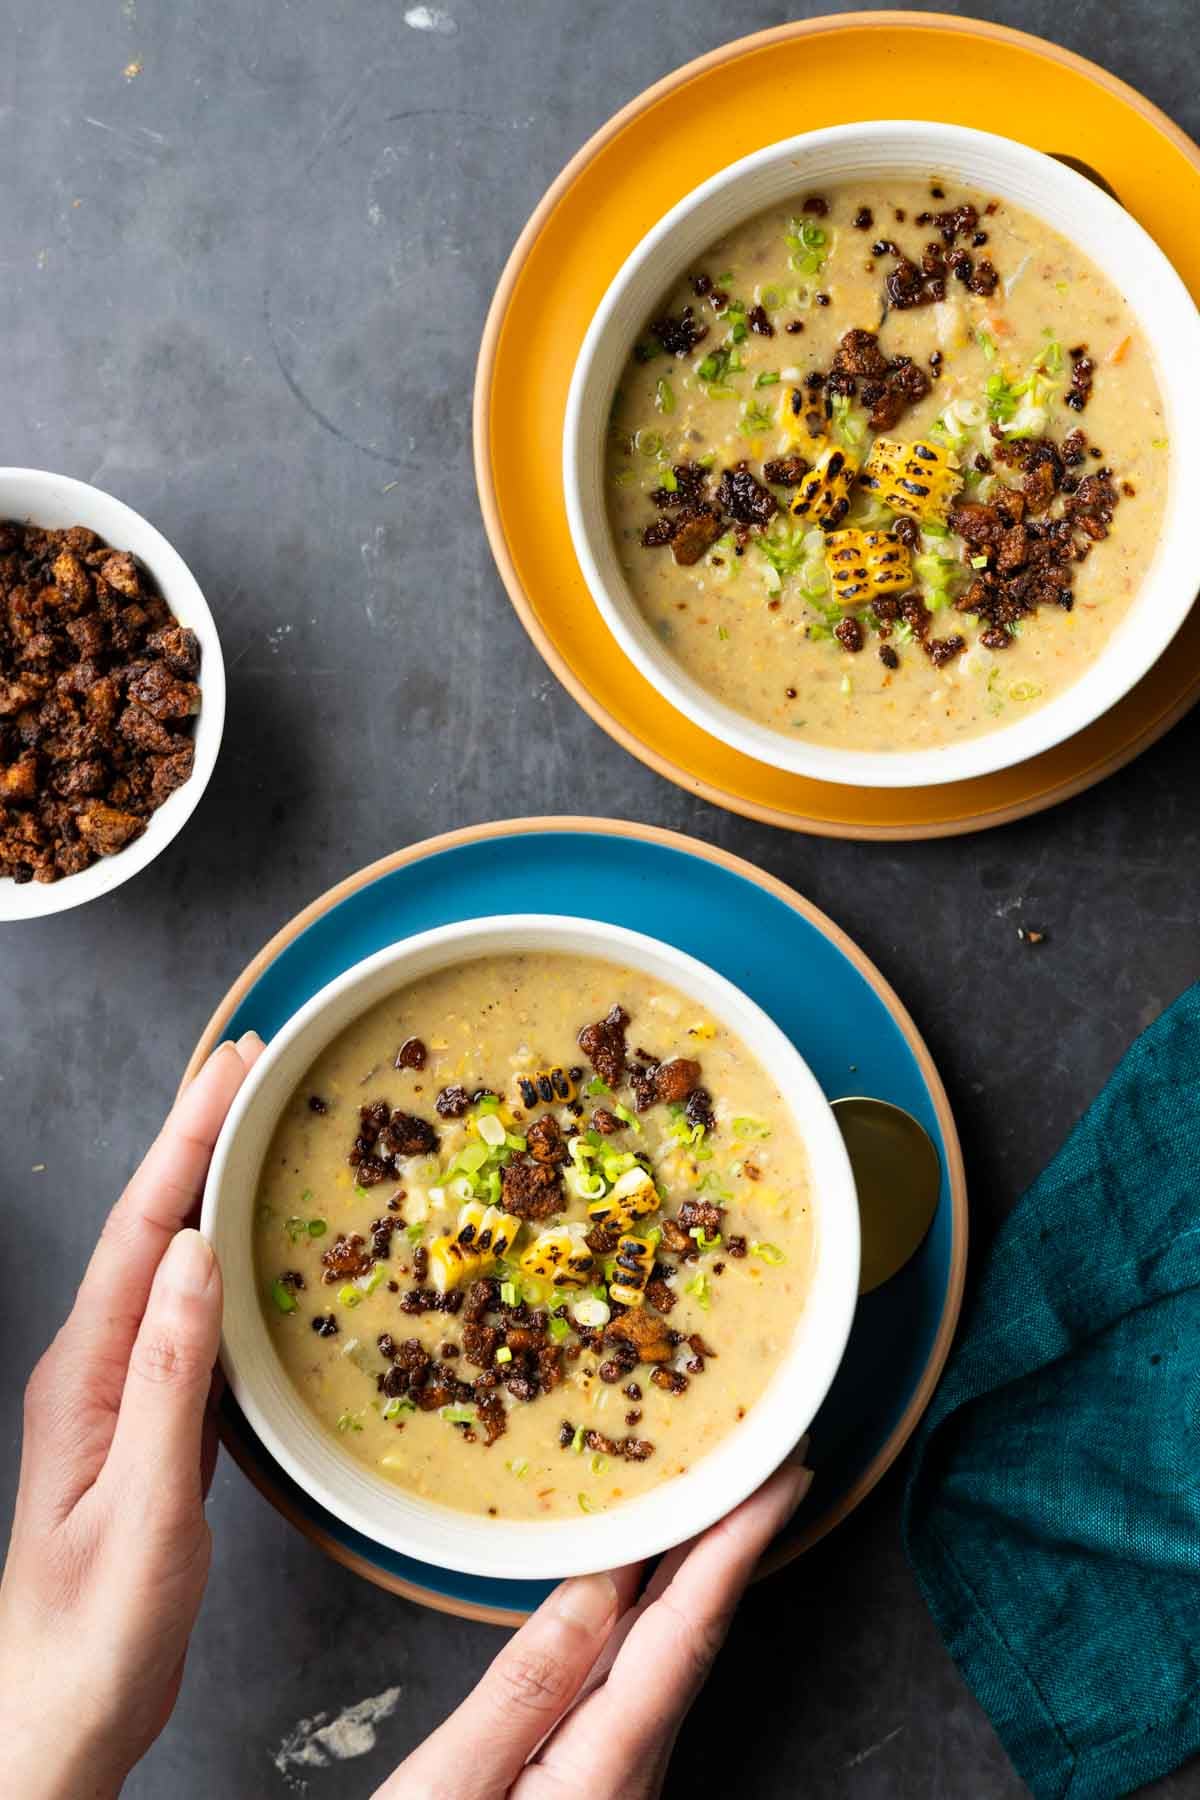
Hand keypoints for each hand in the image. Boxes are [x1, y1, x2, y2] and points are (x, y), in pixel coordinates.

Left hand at [0, 1034, 261, 1799]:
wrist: (53, 1725)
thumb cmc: (91, 1640)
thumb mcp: (142, 1514)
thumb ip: (168, 1384)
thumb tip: (195, 1255)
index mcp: (84, 1376)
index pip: (141, 1228)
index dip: (186, 1139)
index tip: (233, 1068)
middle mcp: (92, 1368)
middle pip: (149, 1224)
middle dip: (196, 1134)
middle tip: (253, 1064)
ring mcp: (115, 1393)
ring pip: (167, 1262)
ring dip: (207, 1185)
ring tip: (256, 1129)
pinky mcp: (143, 1424)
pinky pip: (187, 1314)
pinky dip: (222, 1257)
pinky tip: (250, 1251)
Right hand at [376, 1448, 811, 1799]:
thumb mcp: (450, 1792)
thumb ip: (528, 1686)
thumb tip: (598, 1585)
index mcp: (605, 1772)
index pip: (689, 1630)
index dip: (739, 1544)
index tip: (786, 1476)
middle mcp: (634, 1780)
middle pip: (696, 1638)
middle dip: (736, 1543)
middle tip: (768, 1461)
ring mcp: (620, 1790)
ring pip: (672, 1661)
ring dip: (700, 1576)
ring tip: (717, 1500)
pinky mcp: (596, 1793)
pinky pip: (640, 1688)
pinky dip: (656, 1622)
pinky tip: (641, 1592)